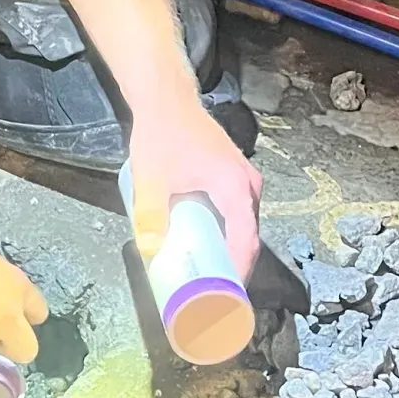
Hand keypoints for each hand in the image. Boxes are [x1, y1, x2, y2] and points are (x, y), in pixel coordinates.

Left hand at [127, 97, 261, 277]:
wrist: (167, 100)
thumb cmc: (162, 135)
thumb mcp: (150, 178)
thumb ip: (150, 215)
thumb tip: (151, 251)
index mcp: (234, 188)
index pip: (245, 241)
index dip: (238, 273)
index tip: (227, 297)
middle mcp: (247, 185)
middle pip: (248, 237)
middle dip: (233, 268)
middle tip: (215, 294)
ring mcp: (245, 179)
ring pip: (244, 225)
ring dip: (231, 250)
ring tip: (210, 275)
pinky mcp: (235, 176)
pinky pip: (238, 213)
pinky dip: (229, 232)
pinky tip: (209, 245)